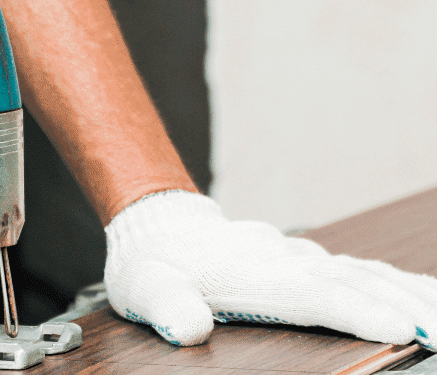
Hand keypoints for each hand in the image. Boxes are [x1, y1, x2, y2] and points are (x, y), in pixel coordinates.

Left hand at [105, 190, 436, 349]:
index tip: (398, 328)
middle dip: (402, 305)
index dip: (353, 309)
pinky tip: (422, 293)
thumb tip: (187, 330)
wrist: (159, 226)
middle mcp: (280, 259)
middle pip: (351, 280)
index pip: (309, 292)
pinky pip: (356, 269)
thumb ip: (166, 306)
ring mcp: (295, 256)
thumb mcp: (145, 287)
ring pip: (362, 271)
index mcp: (248, 269)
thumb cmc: (154, 264)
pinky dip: (394, 281)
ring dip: (408, 292)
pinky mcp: (301, 259)